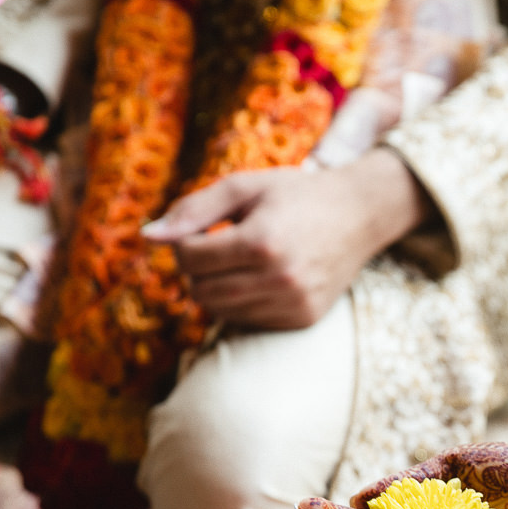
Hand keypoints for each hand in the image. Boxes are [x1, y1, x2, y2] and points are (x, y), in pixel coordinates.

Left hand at [142, 147, 431, 329]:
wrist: (360, 215)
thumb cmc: (296, 196)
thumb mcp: (244, 188)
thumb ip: (192, 209)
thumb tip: (147, 237)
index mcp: (261, 242)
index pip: (189, 257)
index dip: (185, 241)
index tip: (204, 228)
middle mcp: (279, 279)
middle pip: (200, 290)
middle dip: (198, 268)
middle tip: (218, 246)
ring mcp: (293, 304)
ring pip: (220, 310)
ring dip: (217, 286)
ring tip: (239, 261)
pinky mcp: (302, 320)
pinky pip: (247, 321)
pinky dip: (243, 302)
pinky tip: (262, 278)